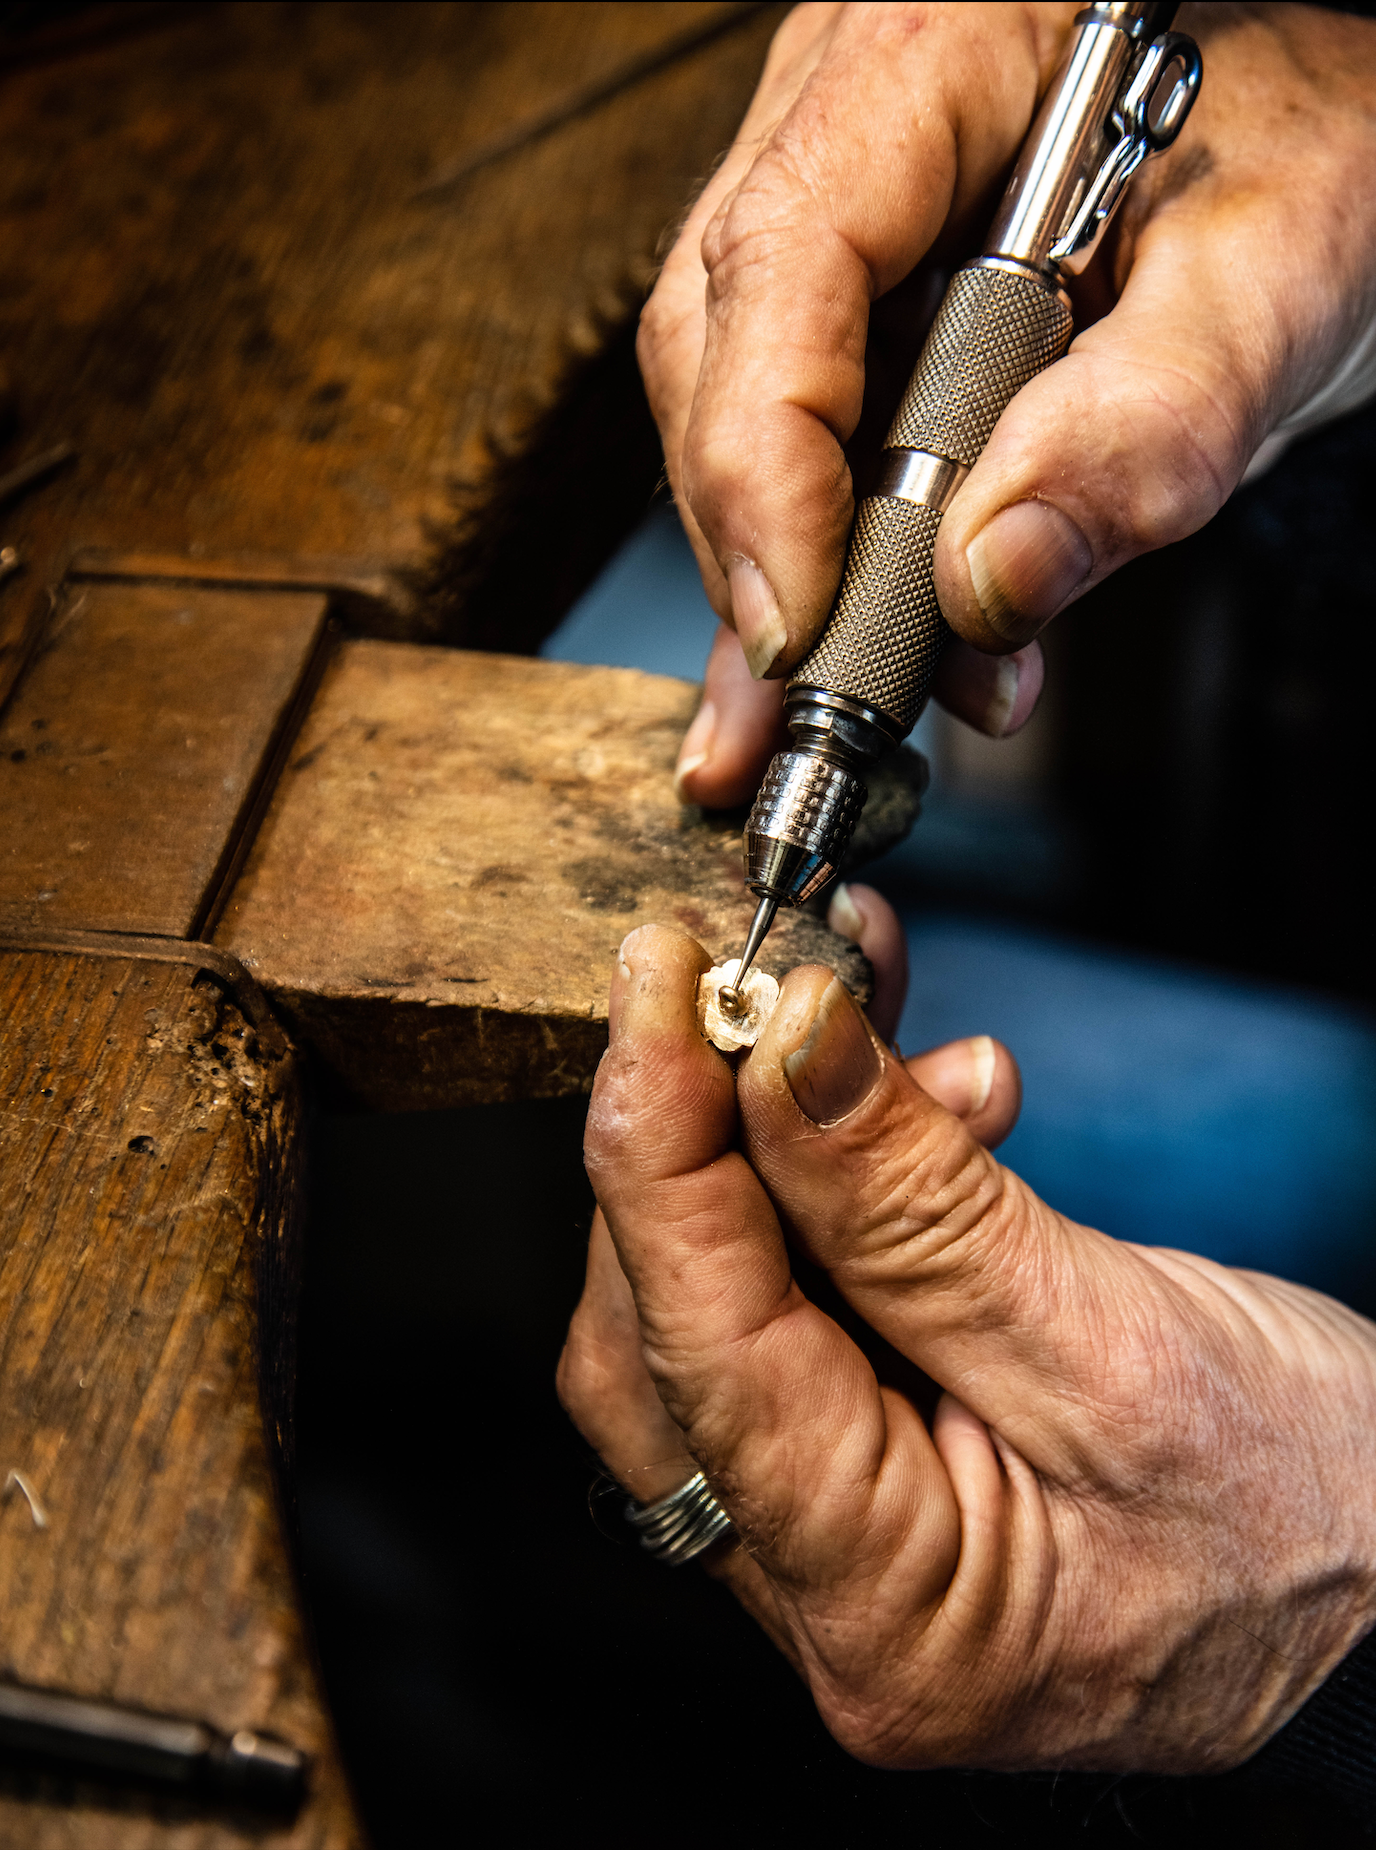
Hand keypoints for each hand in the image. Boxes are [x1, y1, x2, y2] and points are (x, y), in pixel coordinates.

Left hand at [558, 921, 1375, 1770]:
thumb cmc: (1314, 1515)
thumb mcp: (1116, 1340)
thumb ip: (918, 1203)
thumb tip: (782, 1049)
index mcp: (886, 1615)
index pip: (703, 1351)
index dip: (658, 1147)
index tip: (659, 983)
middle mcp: (828, 1596)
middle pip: (671, 1335)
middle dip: (702, 1142)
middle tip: (760, 995)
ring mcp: (841, 1536)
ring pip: (723, 1302)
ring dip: (774, 1147)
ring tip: (882, 1037)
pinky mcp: (872, 1461)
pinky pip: (798, 1299)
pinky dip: (831, 1185)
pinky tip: (914, 1103)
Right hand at [646, 2, 1375, 806]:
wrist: (1328, 137)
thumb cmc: (1311, 145)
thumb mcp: (1279, 268)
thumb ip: (1152, 422)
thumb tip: (993, 578)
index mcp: (934, 53)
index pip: (785, 264)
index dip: (767, 460)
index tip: (802, 619)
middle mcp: (849, 121)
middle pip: (726, 353)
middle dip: (765, 546)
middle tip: (810, 701)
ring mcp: (839, 213)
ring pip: (740, 412)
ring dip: (788, 579)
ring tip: (818, 714)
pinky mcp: (857, 299)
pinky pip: (804, 437)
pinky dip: (821, 564)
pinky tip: (819, 664)